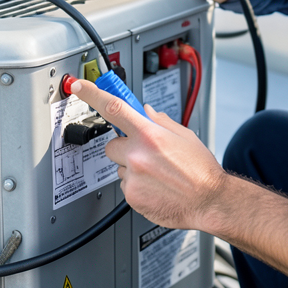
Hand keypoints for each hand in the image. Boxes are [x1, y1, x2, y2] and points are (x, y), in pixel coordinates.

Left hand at [69, 77, 226, 230]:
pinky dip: (137, 185)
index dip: (92, 94)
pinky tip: (156, 186)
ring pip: (120, 166)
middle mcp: (137, 154)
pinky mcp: (132, 196)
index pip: (113, 107)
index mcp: (149, 134)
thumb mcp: (184, 135)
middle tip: (145, 153)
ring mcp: (133, 177)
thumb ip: (160, 121)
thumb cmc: (201, 170)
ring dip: (132, 167)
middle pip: (112, 144)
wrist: (209, 201)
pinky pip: (125, 184)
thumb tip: (146, 112)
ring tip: (157, 173)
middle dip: (124, 146)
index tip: (78, 86)